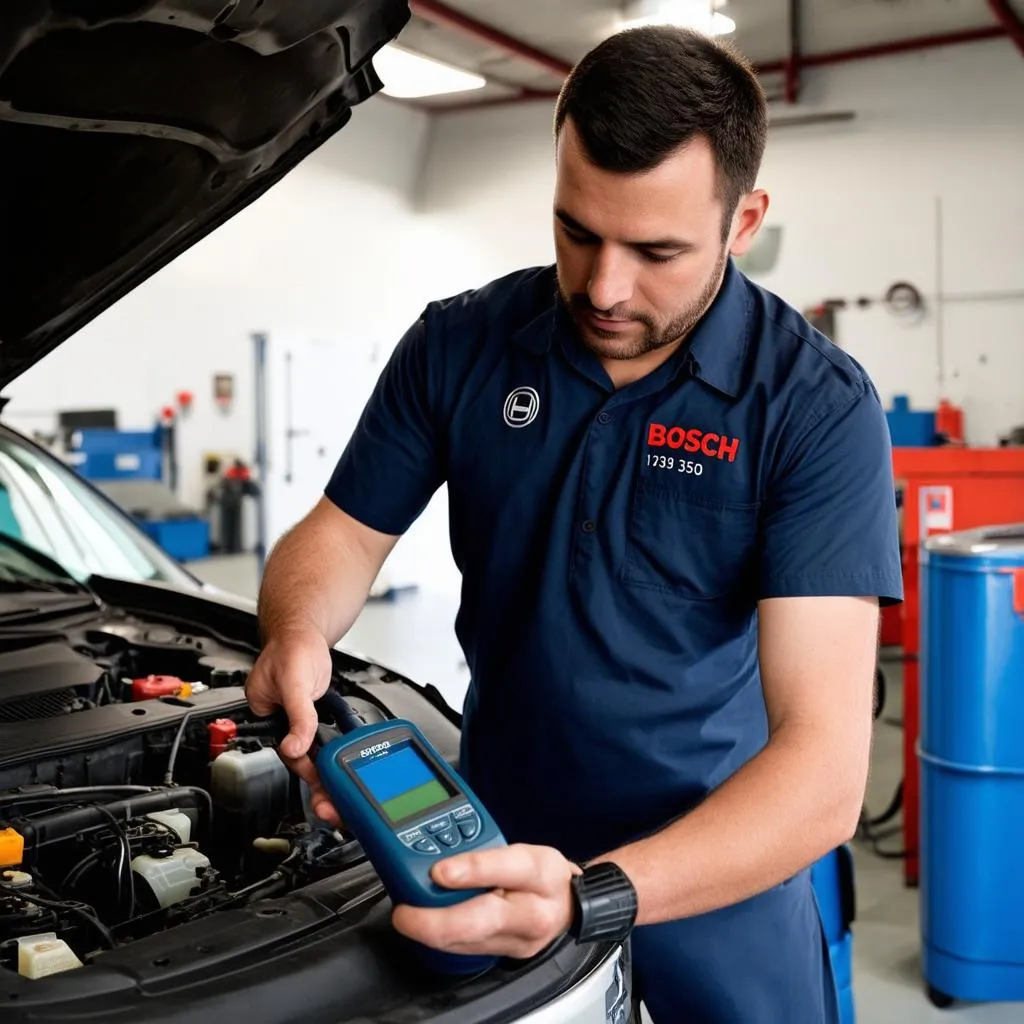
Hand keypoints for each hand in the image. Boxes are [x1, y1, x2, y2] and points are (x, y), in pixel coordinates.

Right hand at [245, 624, 339, 825]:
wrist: (305, 631)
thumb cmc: (291, 647)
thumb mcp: (294, 681)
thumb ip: (297, 716)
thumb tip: (294, 747)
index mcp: (263, 713)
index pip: (283, 749)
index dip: (303, 767)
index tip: (320, 781)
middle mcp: (279, 719)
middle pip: (298, 756)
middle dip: (316, 776)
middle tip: (333, 796)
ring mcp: (296, 717)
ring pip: (311, 750)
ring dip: (325, 766)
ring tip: (340, 788)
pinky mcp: (312, 712)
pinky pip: (321, 736)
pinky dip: (333, 748)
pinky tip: (345, 761)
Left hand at [392, 845, 581, 959]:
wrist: (568, 907)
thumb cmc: (541, 872)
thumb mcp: (520, 848)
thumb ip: (481, 850)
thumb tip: (436, 853)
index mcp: (539, 872)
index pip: (506, 868)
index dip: (470, 869)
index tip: (438, 870)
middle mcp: (531, 912)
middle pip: (480, 921)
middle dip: (435, 920)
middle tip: (404, 912)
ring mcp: (519, 942)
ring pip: (467, 943)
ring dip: (431, 931)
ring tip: (406, 916)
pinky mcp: (505, 957)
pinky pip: (466, 951)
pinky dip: (442, 939)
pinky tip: (426, 925)